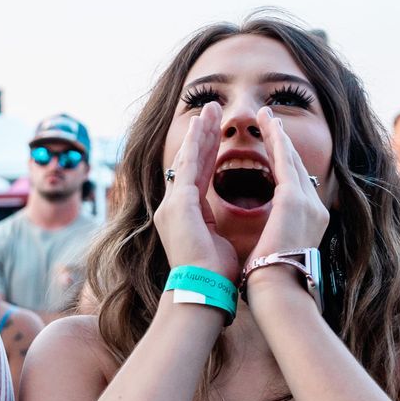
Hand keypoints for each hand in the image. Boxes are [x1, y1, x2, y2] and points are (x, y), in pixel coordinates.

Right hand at [152, 101, 239, 278]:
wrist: (202, 290)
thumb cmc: (215, 274)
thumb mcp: (218, 241)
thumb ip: (217, 225)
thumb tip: (227, 224)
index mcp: (184, 214)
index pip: (198, 175)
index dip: (207, 152)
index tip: (216, 132)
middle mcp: (172, 206)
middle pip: (190, 162)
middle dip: (202, 135)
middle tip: (211, 110)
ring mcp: (172, 204)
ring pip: (187, 159)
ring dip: (199, 133)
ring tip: (208, 110)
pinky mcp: (179, 204)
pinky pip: (189, 166)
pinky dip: (195, 144)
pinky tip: (202, 126)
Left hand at [248, 108, 329, 267]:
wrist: (278, 290)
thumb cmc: (273, 279)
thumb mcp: (279, 251)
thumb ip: (279, 235)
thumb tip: (272, 235)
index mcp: (310, 221)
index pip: (296, 184)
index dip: (285, 162)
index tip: (275, 146)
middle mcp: (315, 208)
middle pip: (297, 166)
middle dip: (283, 142)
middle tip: (271, 120)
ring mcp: (309, 203)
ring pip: (292, 159)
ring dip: (279, 135)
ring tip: (267, 116)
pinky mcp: (294, 201)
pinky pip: (285, 162)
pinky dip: (276, 142)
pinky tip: (268, 126)